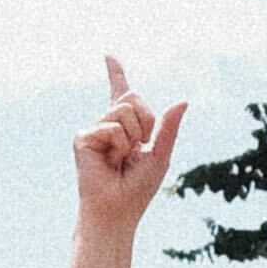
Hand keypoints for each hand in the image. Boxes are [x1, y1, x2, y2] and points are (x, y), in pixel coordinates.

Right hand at [77, 60, 186, 225]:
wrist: (117, 211)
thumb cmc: (137, 189)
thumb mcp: (160, 155)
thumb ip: (169, 127)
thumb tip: (183, 100)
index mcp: (126, 128)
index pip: (122, 94)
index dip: (116, 73)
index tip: (108, 55)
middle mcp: (107, 125)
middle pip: (133, 98)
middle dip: (145, 123)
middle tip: (135, 150)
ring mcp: (94, 131)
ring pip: (124, 112)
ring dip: (132, 138)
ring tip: (120, 159)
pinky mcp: (83, 138)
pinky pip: (112, 128)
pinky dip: (118, 146)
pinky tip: (109, 163)